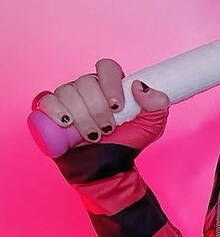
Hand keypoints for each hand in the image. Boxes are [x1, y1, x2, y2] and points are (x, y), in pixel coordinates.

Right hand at [34, 59, 168, 151]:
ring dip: (82, 117)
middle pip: (86, 82)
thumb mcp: (152, 126)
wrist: (108, 169)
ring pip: (67, 92)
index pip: (107, 67)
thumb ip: (157, 105)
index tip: (117, 106)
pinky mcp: (51, 113)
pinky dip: (55, 110)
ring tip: (93, 136)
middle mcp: (88, 88)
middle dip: (98, 109)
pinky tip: (66, 123)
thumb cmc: (128, 144)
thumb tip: (140, 86)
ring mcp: (68, 99)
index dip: (110, 83)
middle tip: (108, 129)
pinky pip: (46, 100)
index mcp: (111, 86)